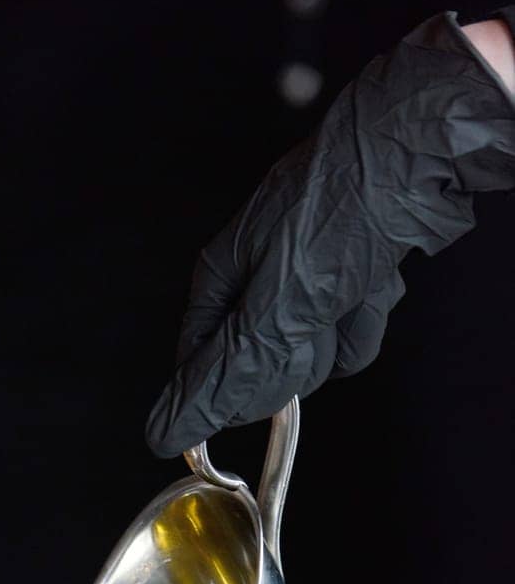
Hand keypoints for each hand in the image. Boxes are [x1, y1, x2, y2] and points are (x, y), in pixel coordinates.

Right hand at [147, 11, 514, 457]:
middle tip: (315, 319)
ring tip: (355, 287)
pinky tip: (378, 281)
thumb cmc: (339, 211)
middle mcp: (254, 281)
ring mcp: (302, 280)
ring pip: (312, 353)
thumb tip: (165, 432)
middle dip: (296, 355)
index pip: (199, 369)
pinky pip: (349, 331)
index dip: (229, 390)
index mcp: (218, 280)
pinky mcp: (345, 280)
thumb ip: (225, 377)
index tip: (260, 392)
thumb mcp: (275, 308)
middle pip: (260, 366)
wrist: (418, 151)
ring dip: (341, 334)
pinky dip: (369, 315)